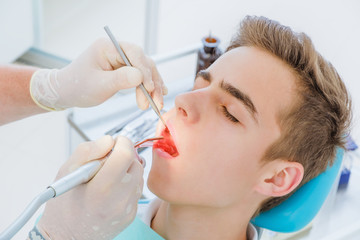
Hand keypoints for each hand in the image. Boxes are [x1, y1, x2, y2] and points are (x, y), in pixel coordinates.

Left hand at [30, 38, 166, 110]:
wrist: (67, 92)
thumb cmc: (77, 87)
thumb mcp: (98, 85)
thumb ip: (120, 80)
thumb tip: (141, 77)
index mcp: (108, 47)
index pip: (134, 53)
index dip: (144, 70)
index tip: (149, 88)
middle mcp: (118, 50)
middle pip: (143, 62)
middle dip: (151, 82)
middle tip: (155, 101)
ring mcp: (122, 60)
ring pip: (146, 70)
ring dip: (153, 87)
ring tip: (156, 103)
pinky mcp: (125, 70)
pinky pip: (142, 76)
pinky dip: (150, 86)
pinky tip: (158, 94)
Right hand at [37, 135, 143, 239]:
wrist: (66, 237)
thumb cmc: (63, 206)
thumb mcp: (66, 171)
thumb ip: (88, 151)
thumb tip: (109, 140)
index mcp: (101, 189)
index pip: (126, 155)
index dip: (122, 143)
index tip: (115, 141)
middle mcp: (118, 201)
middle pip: (136, 164)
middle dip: (125, 155)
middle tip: (109, 159)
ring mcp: (127, 210)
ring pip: (138, 176)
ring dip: (127, 170)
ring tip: (108, 176)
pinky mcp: (131, 215)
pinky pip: (137, 190)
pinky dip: (127, 184)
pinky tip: (111, 190)